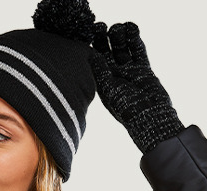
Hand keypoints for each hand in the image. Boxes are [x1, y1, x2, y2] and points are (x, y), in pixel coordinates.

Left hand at [91, 22, 183, 152]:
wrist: (149, 116)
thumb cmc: (125, 108)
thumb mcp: (107, 89)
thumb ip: (100, 71)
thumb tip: (91, 54)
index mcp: (100, 80)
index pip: (93, 59)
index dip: (91, 46)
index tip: (89, 33)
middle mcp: (113, 74)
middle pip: (107, 51)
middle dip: (104, 38)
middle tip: (101, 26)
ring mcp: (128, 70)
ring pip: (123, 48)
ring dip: (120, 36)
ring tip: (118, 27)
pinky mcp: (143, 68)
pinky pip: (138, 50)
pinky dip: (135, 38)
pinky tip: (131, 27)